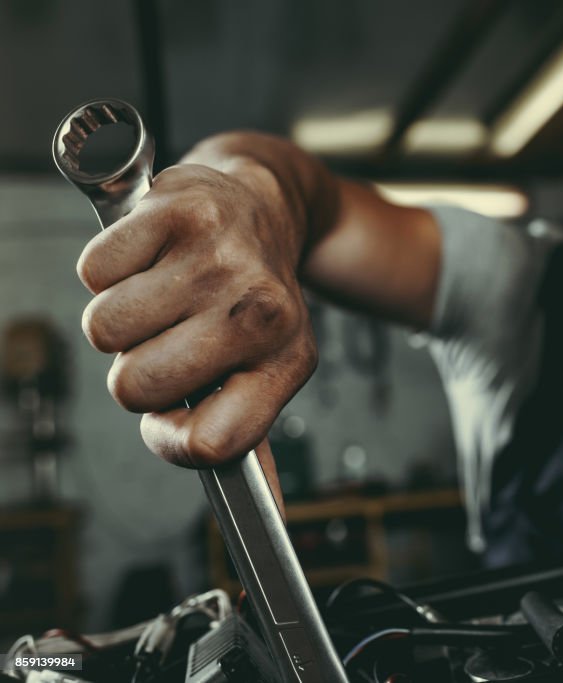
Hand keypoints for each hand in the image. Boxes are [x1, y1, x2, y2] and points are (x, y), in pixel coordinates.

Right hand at [77, 161, 316, 469]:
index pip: (214, 443)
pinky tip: (152, 256)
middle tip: (170, 336)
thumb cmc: (253, 299)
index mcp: (287, 361)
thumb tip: (264, 516)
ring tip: (163, 294)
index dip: (172, 441)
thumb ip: (246, 432)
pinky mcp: (179, 210)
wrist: (263, 207)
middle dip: (137, 370)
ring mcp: (221, 259)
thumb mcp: (270, 366)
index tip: (171, 419)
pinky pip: (93, 272)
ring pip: (104, 331)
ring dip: (121, 319)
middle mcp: (262, 313)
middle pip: (137, 388)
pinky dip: (108, 269)